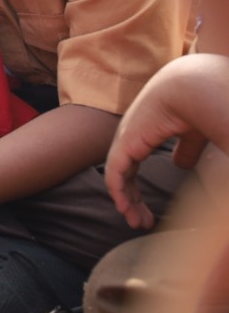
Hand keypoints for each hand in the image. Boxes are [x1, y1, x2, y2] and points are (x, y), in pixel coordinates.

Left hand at [105, 55, 228, 228]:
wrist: (190, 89)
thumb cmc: (197, 106)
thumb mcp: (192, 134)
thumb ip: (186, 150)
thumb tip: (182, 165)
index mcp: (144, 134)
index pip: (132, 166)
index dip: (138, 190)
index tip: (149, 211)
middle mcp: (130, 138)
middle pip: (124, 176)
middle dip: (132, 201)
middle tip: (141, 222)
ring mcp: (125, 141)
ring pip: (117, 179)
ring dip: (126, 202)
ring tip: (136, 222)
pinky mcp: (125, 144)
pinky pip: (115, 174)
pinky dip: (119, 193)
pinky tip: (125, 208)